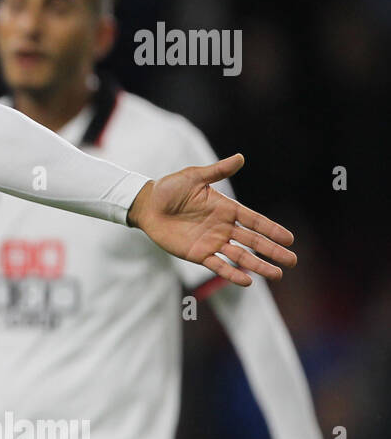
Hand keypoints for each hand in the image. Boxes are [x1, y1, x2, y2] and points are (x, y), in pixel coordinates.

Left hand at [126, 154, 295, 285]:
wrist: (147, 205)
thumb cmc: (170, 188)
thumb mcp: (194, 177)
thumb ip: (217, 171)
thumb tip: (240, 157)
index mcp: (226, 208)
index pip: (254, 221)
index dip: (271, 229)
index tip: (290, 238)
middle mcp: (223, 227)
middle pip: (253, 241)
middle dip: (272, 251)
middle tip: (292, 261)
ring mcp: (211, 242)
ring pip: (239, 256)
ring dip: (258, 266)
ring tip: (277, 275)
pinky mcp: (197, 254)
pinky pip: (217, 266)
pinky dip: (231, 274)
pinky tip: (247, 282)